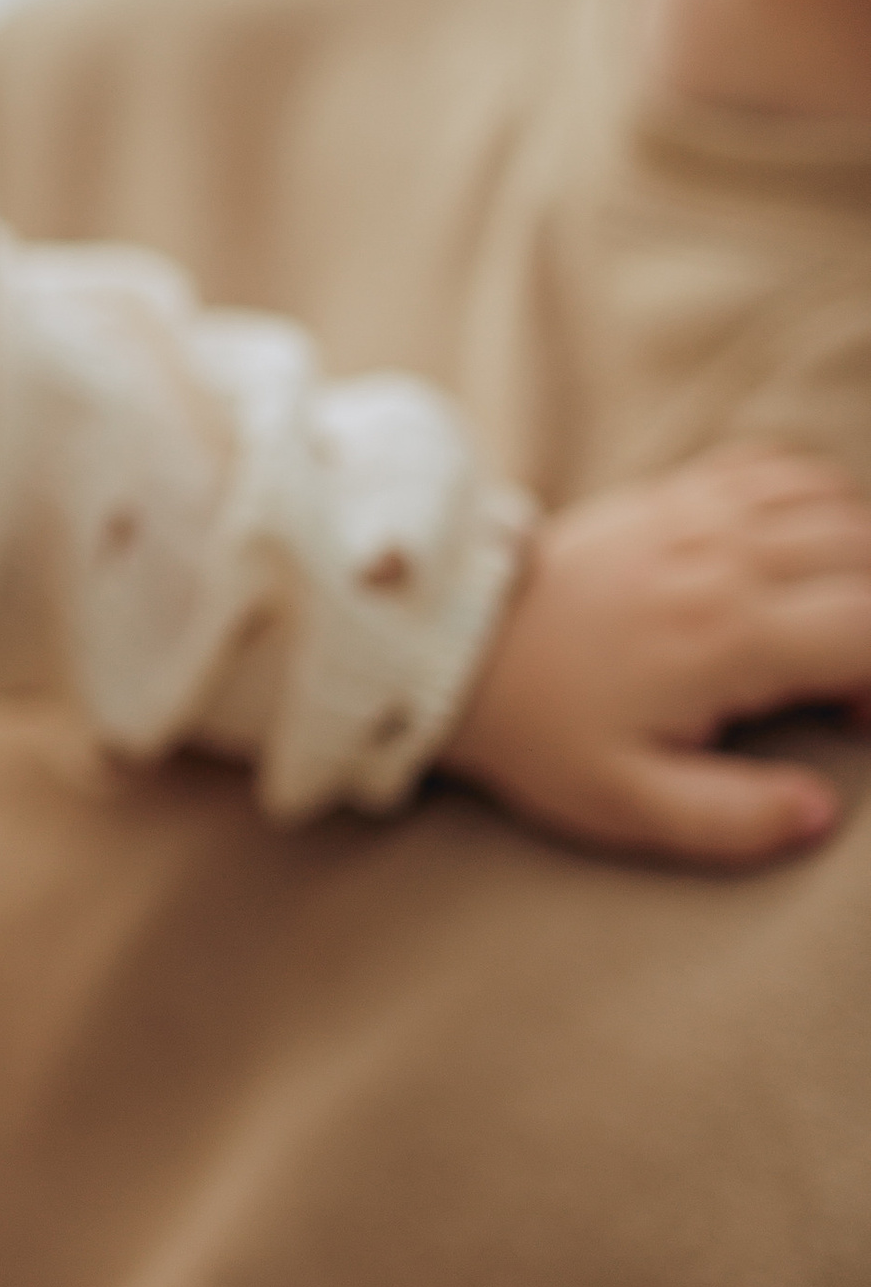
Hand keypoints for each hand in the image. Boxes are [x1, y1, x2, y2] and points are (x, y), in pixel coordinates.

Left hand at [448, 444, 870, 861]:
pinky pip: (776, 468)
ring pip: (835, 502)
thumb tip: (821, 812)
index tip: (852, 719)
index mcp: (724, 637)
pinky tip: (806, 554)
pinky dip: (817, 499)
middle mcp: (721, 558)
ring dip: (861, 557)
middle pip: (865, 552)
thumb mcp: (628, 802)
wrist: (456, 649)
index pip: (867, 627)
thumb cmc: (544, 730)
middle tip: (843, 674)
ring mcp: (696, 514)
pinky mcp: (671, 494)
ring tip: (831, 621)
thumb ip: (733, 818)